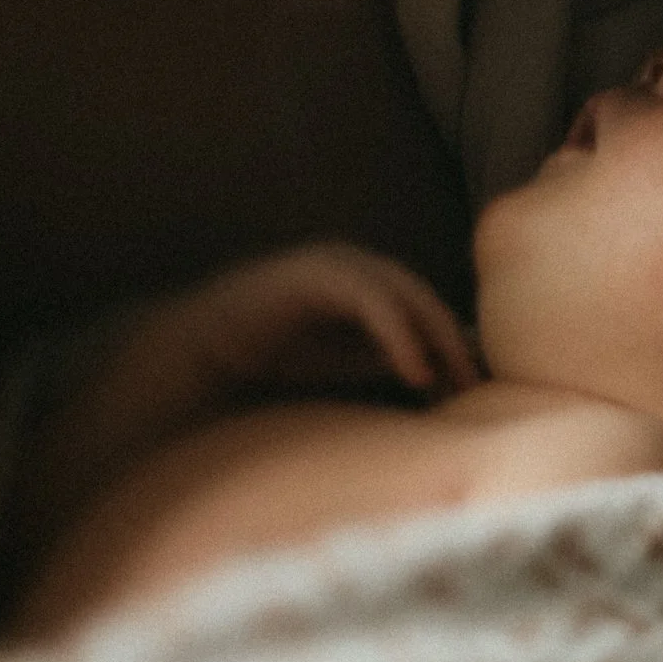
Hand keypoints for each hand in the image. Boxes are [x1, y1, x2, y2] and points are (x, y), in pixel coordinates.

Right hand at [87, 242, 479, 461]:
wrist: (182, 368)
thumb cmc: (258, 375)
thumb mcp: (336, 374)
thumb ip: (382, 367)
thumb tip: (444, 389)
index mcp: (354, 293)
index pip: (420, 308)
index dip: (453, 343)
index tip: (478, 392)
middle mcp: (343, 273)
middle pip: (418, 293)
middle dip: (452, 336)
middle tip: (480, 384)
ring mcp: (321, 269)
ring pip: (398, 287)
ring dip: (433, 329)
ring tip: (453, 379)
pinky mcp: (302, 277)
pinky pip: (364, 294)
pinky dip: (397, 329)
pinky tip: (415, 372)